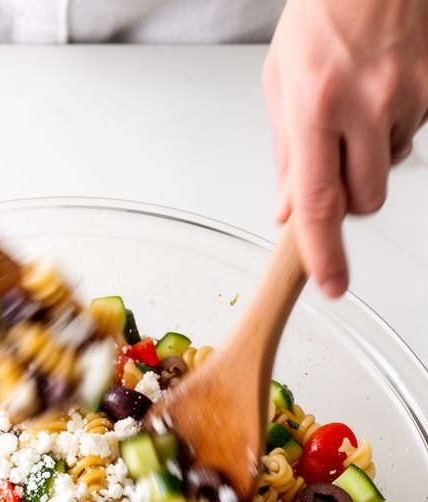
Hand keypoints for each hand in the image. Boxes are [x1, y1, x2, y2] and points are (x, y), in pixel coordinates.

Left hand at [263, 0, 427, 295]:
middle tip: (331, 163)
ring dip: (368, 163)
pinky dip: (389, 133)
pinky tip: (378, 95)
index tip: (330, 284)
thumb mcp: (282, 80)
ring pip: (387, 174)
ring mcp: (406, 97)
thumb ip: (286, 154)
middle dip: (347, 200)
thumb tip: (288, 211)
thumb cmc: (324, 10)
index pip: (320, 201)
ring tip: (355, 113)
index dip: (324, 253)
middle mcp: (365, 103)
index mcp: (315, 104)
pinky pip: (408, 141)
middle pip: (363, 201)